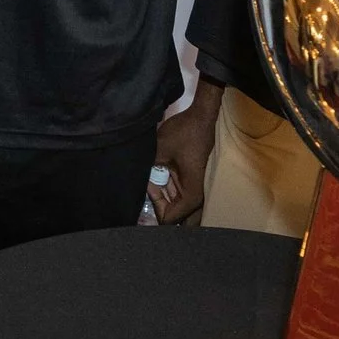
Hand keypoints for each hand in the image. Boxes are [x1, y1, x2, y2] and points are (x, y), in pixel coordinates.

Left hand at [149, 79, 223, 223]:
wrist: (204, 117)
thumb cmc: (184, 133)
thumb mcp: (159, 151)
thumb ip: (147, 172)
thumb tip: (135, 187)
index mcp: (193, 194)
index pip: (170, 219)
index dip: (155, 208)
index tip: (149, 188)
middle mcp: (201, 198)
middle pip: (181, 222)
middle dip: (164, 213)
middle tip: (152, 198)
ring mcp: (202, 192)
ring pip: (184, 212)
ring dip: (169, 204)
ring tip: (156, 187)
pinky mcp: (199, 184)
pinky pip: (185, 199)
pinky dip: (173, 195)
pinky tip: (164, 179)